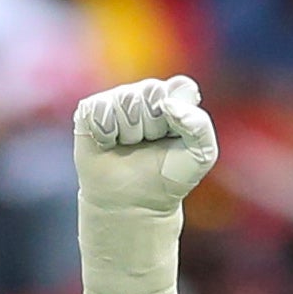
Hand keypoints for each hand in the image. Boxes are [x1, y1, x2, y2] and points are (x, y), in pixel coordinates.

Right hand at [71, 75, 214, 293]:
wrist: (134, 205)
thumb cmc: (168, 179)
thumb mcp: (201, 154)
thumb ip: (199, 124)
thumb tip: (167, 104)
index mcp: (173, 98)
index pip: (180, 88)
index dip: (178, 114)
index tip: (174, 137)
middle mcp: (145, 94)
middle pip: (152, 93)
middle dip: (154, 125)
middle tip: (149, 147)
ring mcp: (117, 100)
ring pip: (127, 100)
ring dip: (130, 132)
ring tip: (129, 148)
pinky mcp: (91, 111)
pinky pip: (101, 108)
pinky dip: (106, 131)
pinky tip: (109, 145)